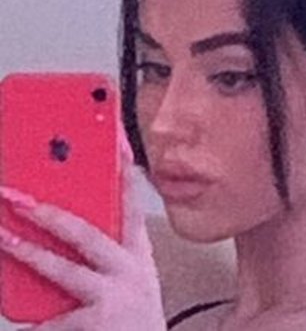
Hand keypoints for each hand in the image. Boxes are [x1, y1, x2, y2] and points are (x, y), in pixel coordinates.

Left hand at [0, 128, 166, 330]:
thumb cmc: (136, 319)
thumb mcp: (134, 280)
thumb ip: (109, 255)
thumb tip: (67, 231)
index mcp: (138, 257)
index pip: (133, 207)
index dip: (126, 175)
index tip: (116, 147)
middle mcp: (128, 271)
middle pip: (87, 233)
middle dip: (51, 214)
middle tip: (21, 198)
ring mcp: (111, 297)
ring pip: (63, 269)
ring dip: (27, 252)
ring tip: (4, 237)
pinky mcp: (94, 324)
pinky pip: (50, 322)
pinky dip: (34, 323)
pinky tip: (24, 322)